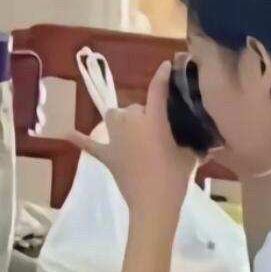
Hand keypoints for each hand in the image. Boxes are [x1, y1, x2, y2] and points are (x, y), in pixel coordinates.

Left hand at [66, 61, 192, 222]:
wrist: (154, 205)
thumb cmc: (175, 180)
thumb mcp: (190, 158)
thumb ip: (194, 145)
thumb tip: (206, 144)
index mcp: (154, 120)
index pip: (158, 90)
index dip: (162, 76)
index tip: (166, 66)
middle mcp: (132, 122)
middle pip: (135, 107)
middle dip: (145, 115)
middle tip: (158, 133)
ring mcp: (116, 138)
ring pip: (114, 115)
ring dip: (122, 119)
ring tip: (131, 130)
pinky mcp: (107, 155)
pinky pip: (89, 144)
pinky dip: (78, 138)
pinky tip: (64, 132)